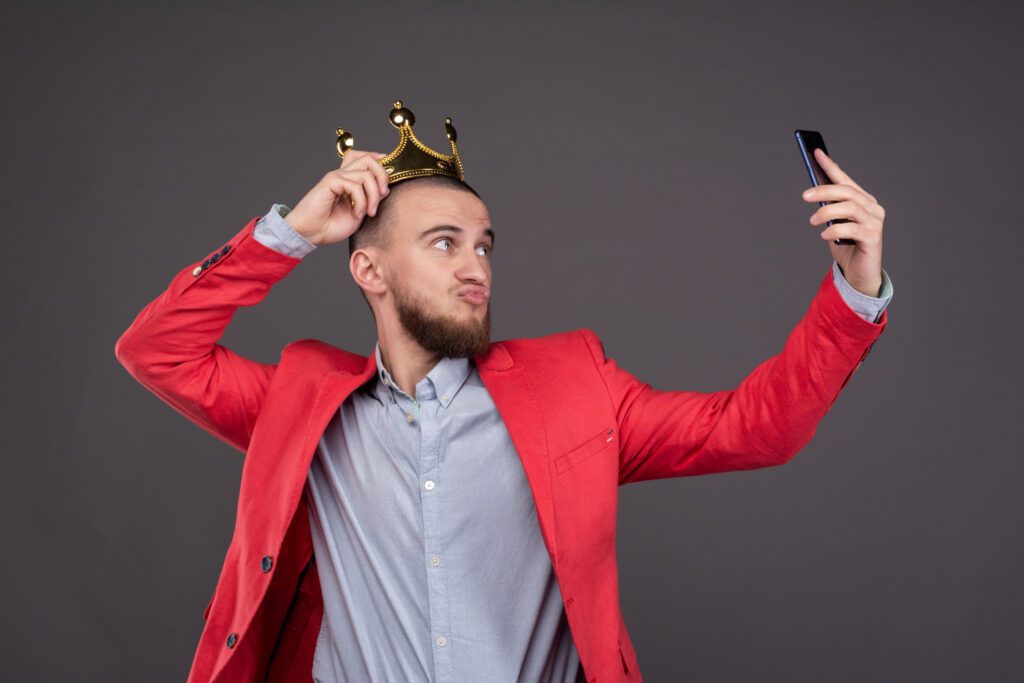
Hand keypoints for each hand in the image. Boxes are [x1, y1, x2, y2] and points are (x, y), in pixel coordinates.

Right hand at [285, 149, 391, 245]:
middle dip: (383, 175)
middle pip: (369, 158)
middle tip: (383, 195)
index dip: (381, 163)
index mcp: (349, 180)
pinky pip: (355, 185)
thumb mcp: (359, 213)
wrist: (309, 233)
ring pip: (366, 173)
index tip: (389, 181)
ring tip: (369, 212)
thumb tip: (386, 189)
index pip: (366, 158)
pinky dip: (361, 201)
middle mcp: (343, 174)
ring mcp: (336, 177)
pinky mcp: (330, 182)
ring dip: (373, 195)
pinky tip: (356, 214)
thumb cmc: (330, 226)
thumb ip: (370, 200)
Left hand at [802, 148, 885, 296]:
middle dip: (824, 191)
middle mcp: (872, 207)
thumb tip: (812, 193)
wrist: (858, 273)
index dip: (830, 166)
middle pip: (847, 192)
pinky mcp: (873, 237)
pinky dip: (835, 229)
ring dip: (827, 212)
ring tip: (812, 222)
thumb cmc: (846, 245)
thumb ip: (828, 208)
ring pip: (850, 207)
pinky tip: (824, 235)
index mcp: (862, 200)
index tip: (815, 153)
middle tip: (805, 196)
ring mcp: (875, 222)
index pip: (845, 179)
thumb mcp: (833, 223)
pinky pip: (853, 228)